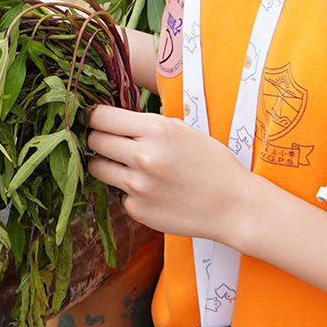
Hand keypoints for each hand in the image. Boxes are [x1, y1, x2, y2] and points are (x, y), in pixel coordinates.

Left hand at [87, 104, 257, 242]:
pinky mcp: (137, 209)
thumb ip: (147, 125)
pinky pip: (117, 194)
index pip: (101, 117)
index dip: (96, 117)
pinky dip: (127, 191)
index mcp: (156, 130)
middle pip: (94, 141)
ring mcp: (137, 186)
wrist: (233, 205)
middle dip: (98, 139)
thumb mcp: (182, 130)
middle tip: (111, 142)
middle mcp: (143, 156)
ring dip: (106, 164)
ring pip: (96, 168)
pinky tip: (150, 190)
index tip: (98, 120)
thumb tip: (111, 119)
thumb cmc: (211, 163)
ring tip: (126, 166)